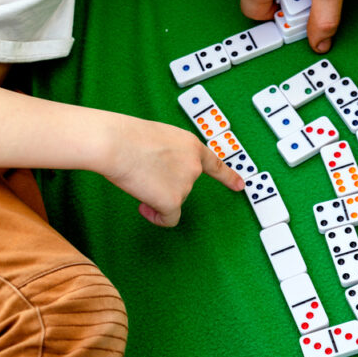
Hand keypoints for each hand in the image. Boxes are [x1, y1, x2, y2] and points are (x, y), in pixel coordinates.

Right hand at [102, 115, 243, 226]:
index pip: (215, 164)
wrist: (117, 144)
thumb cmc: (127, 138)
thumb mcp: (159, 138)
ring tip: (137, 178)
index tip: (240, 185)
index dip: (228, 176)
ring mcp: (186, 183)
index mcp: (191, 145)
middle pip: (184, 186)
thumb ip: (170, 155)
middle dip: (165, 187)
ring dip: (156, 196)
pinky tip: (144, 207)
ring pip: (172, 200)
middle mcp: (194, 165)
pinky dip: (157, 217)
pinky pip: (169, 218)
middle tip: (143, 176)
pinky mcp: (174, 200)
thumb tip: (161, 176)